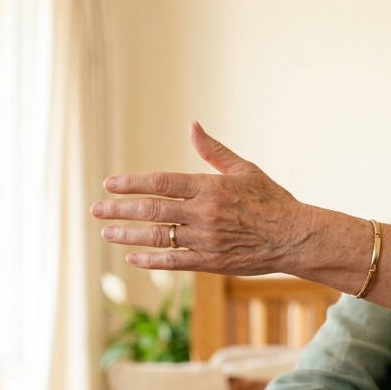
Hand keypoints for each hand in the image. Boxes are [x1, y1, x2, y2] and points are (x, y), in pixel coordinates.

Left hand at [93, 122, 341, 274]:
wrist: (294, 237)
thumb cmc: (271, 200)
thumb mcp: (244, 169)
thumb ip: (214, 151)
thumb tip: (192, 126)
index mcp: (210, 187)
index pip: (161, 182)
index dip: (132, 183)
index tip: (110, 184)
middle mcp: (203, 214)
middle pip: (152, 210)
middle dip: (120, 209)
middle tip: (96, 209)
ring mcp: (205, 240)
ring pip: (158, 237)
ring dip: (128, 235)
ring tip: (106, 232)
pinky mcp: (210, 262)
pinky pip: (174, 261)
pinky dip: (151, 259)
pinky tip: (132, 257)